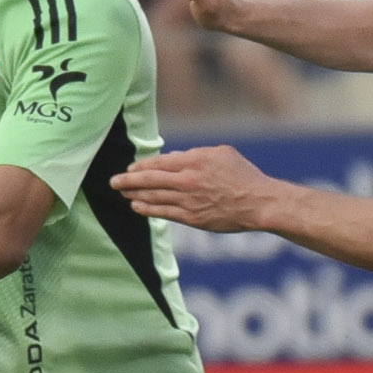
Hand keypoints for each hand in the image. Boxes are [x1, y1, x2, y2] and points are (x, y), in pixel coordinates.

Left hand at [115, 143, 284, 232]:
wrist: (258, 203)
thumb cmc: (244, 176)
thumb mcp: (221, 153)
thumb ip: (196, 154)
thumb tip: (176, 158)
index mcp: (194, 161)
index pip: (159, 163)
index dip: (141, 166)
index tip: (130, 168)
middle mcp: (187, 180)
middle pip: (150, 180)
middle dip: (128, 181)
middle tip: (113, 182)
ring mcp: (188, 200)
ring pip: (154, 197)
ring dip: (134, 195)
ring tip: (122, 193)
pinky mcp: (192, 218)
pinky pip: (164, 213)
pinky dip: (147, 209)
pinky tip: (136, 207)